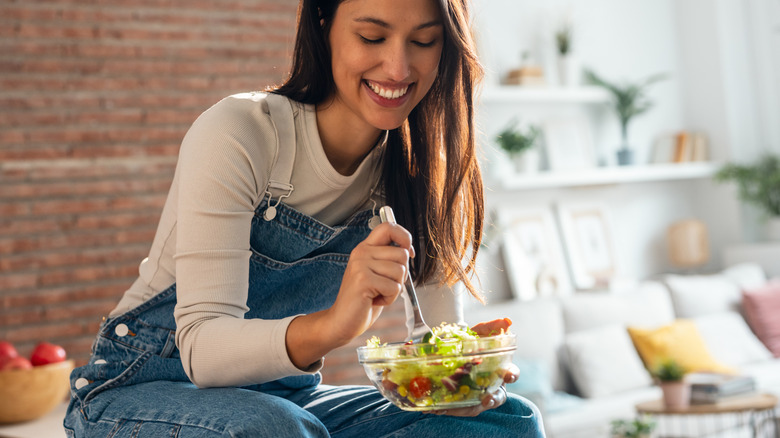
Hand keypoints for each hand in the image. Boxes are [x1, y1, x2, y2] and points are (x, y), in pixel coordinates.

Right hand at [326, 221, 415, 343]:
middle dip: (401, 274)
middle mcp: (361, 253)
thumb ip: (388, 259)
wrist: (342, 321)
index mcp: (365, 248)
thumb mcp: (376, 273)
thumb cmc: (363, 299)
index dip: (404, 236)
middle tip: (383, 285)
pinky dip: (389, 298)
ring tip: (377, 293)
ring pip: (400, 271)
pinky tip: (374, 301)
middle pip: (402, 254)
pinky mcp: (363, 280)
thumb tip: (409, 250)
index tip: (408, 252)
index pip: (388, 227)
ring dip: (394, 288)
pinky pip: (394, 287)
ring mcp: (361, 265)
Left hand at [425, 318, 515, 415]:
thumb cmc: (473, 342)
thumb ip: (493, 326)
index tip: (508, 375)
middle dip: (493, 399)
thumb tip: (507, 321)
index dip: (512, 375)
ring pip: (476, 407)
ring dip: (466, 409)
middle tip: (487, 399)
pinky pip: (457, 408)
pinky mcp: (461, 400)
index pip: (511, 374)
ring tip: (453, 408)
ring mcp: (476, 395)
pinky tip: (436, 408)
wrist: (454, 347)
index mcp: (500, 370)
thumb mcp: (481, 332)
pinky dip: (448, 409)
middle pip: (497, 397)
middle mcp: (491, 385)